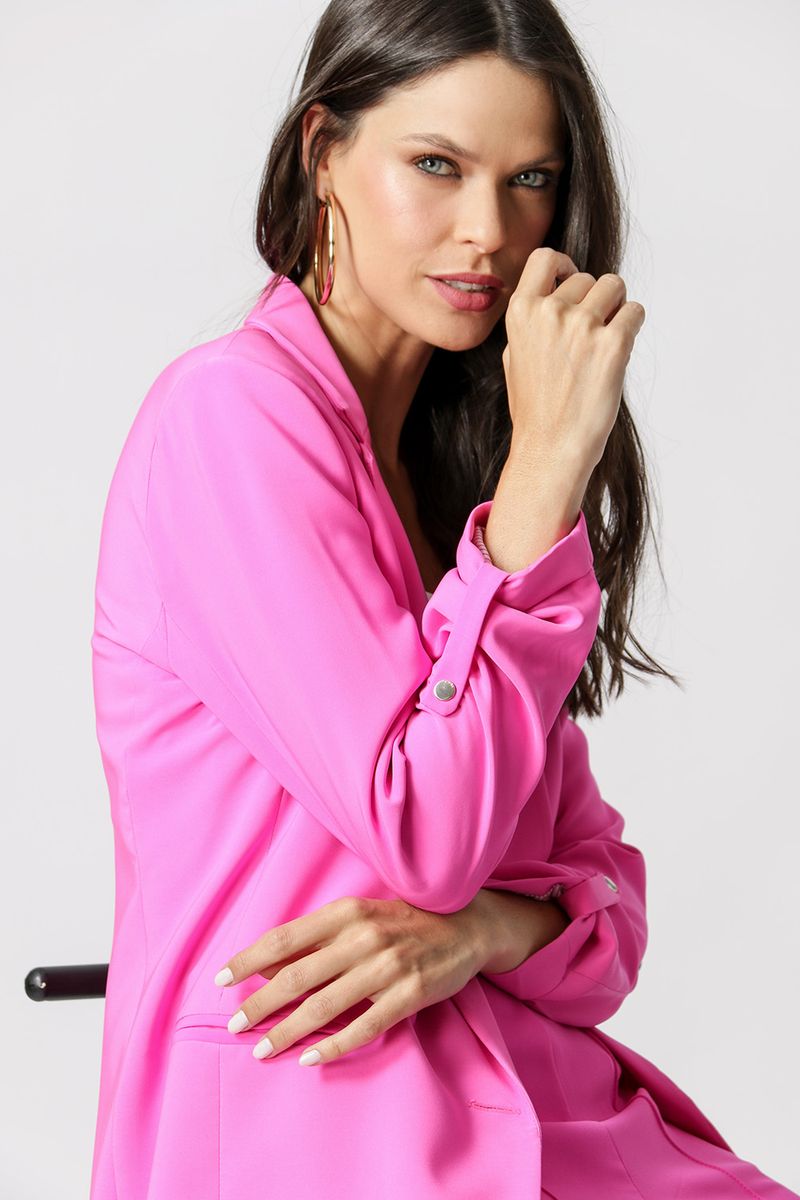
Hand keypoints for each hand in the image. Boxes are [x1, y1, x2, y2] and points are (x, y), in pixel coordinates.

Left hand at [213, 894, 487, 1066]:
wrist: (468, 925)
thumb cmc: (403, 922)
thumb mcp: (359, 917)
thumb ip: (317, 938)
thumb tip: (265, 964)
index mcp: (346, 912)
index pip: (285, 937)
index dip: (249, 959)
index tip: (220, 979)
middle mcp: (363, 937)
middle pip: (298, 976)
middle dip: (260, 1004)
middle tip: (234, 1025)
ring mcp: (387, 967)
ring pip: (324, 1006)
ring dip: (287, 1031)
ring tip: (262, 1049)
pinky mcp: (409, 995)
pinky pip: (363, 1027)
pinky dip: (333, 1045)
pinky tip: (310, 1059)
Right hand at [503, 246, 645, 474]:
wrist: (551, 448)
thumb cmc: (535, 408)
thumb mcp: (515, 356)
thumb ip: (531, 320)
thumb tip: (556, 291)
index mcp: (521, 312)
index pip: (545, 258)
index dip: (563, 265)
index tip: (571, 281)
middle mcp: (550, 312)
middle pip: (587, 277)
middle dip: (593, 300)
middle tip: (590, 336)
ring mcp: (582, 326)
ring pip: (614, 287)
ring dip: (615, 308)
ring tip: (605, 340)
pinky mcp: (613, 344)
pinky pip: (634, 311)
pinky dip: (631, 325)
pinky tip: (618, 350)